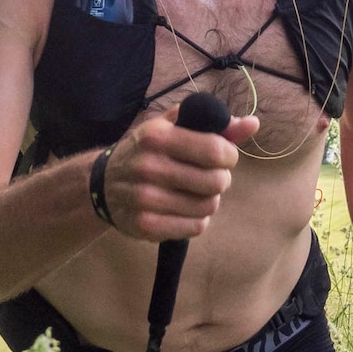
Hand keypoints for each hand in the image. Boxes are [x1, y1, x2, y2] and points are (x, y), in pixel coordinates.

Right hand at [99, 105, 258, 242]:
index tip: (222, 157)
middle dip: (220, 179)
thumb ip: (213, 123)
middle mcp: (149, 167)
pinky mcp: (146, 225)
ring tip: (194, 192)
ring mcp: (146, 199)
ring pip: (208, 206)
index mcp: (158, 137)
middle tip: (208, 176)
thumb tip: (252, 124)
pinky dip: (197, 220)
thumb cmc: (145, 150)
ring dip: (209, 200)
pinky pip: (195, 227)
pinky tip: (184, 209)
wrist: (101, 184)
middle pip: (216, 182)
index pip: (216, 151)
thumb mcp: (172, 127)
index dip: (229, 156)